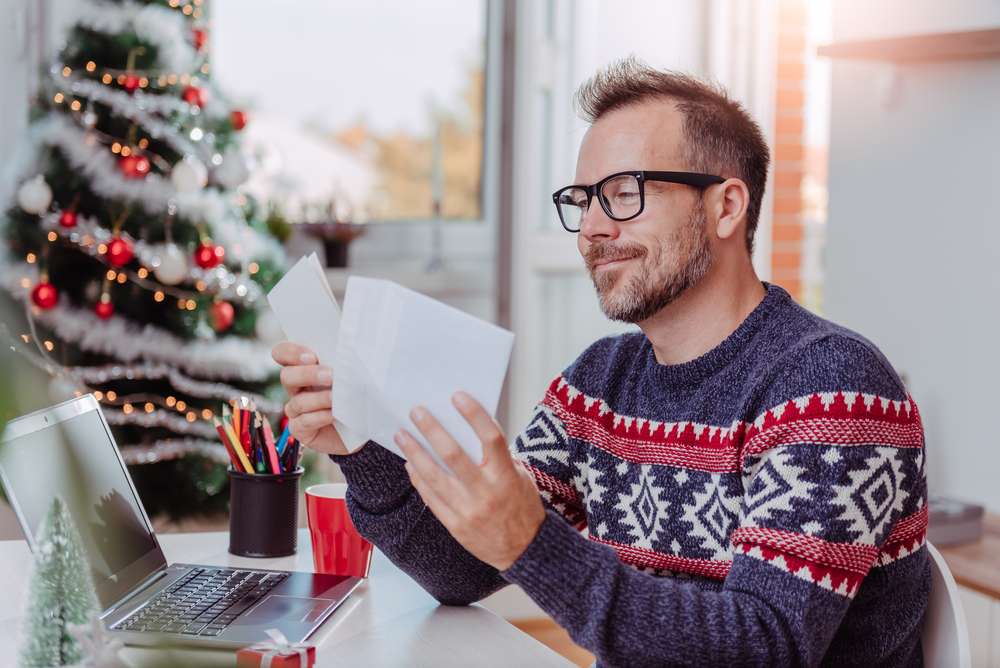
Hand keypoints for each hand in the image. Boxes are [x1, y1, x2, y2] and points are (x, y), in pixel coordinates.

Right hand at [271, 341, 354, 455]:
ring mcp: (296, 409)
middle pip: (287, 376)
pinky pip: (303, 422)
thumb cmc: (354, 395)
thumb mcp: (349, 376)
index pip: (283, 353)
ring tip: (336, 398)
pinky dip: (319, 417)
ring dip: (318, 398)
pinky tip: (333, 415)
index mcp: (304, 368)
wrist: (360, 426)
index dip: (291, 352)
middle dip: (307, 374)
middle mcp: (296, 387)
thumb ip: (341, 364)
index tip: (312, 357)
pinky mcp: (300, 429)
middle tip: (330, 376)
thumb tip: (346, 357)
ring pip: (298, 401)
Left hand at [394, 391, 545, 570]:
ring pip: (434, 476)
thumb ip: (500, 457)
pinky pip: (431, 498)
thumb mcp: (521, 477)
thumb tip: (471, 431)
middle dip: (432, 430)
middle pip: (453, 455)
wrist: (525, 551)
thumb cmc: (523, 508)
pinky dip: (419, 479)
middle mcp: (486, 493)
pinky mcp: (455, 525)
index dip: (474, 415)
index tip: (457, 397)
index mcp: (506, 476)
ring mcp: (468, 510)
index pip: (490, 438)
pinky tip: (410, 464)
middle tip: (416, 412)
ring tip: (402, 436)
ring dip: (415, 452)